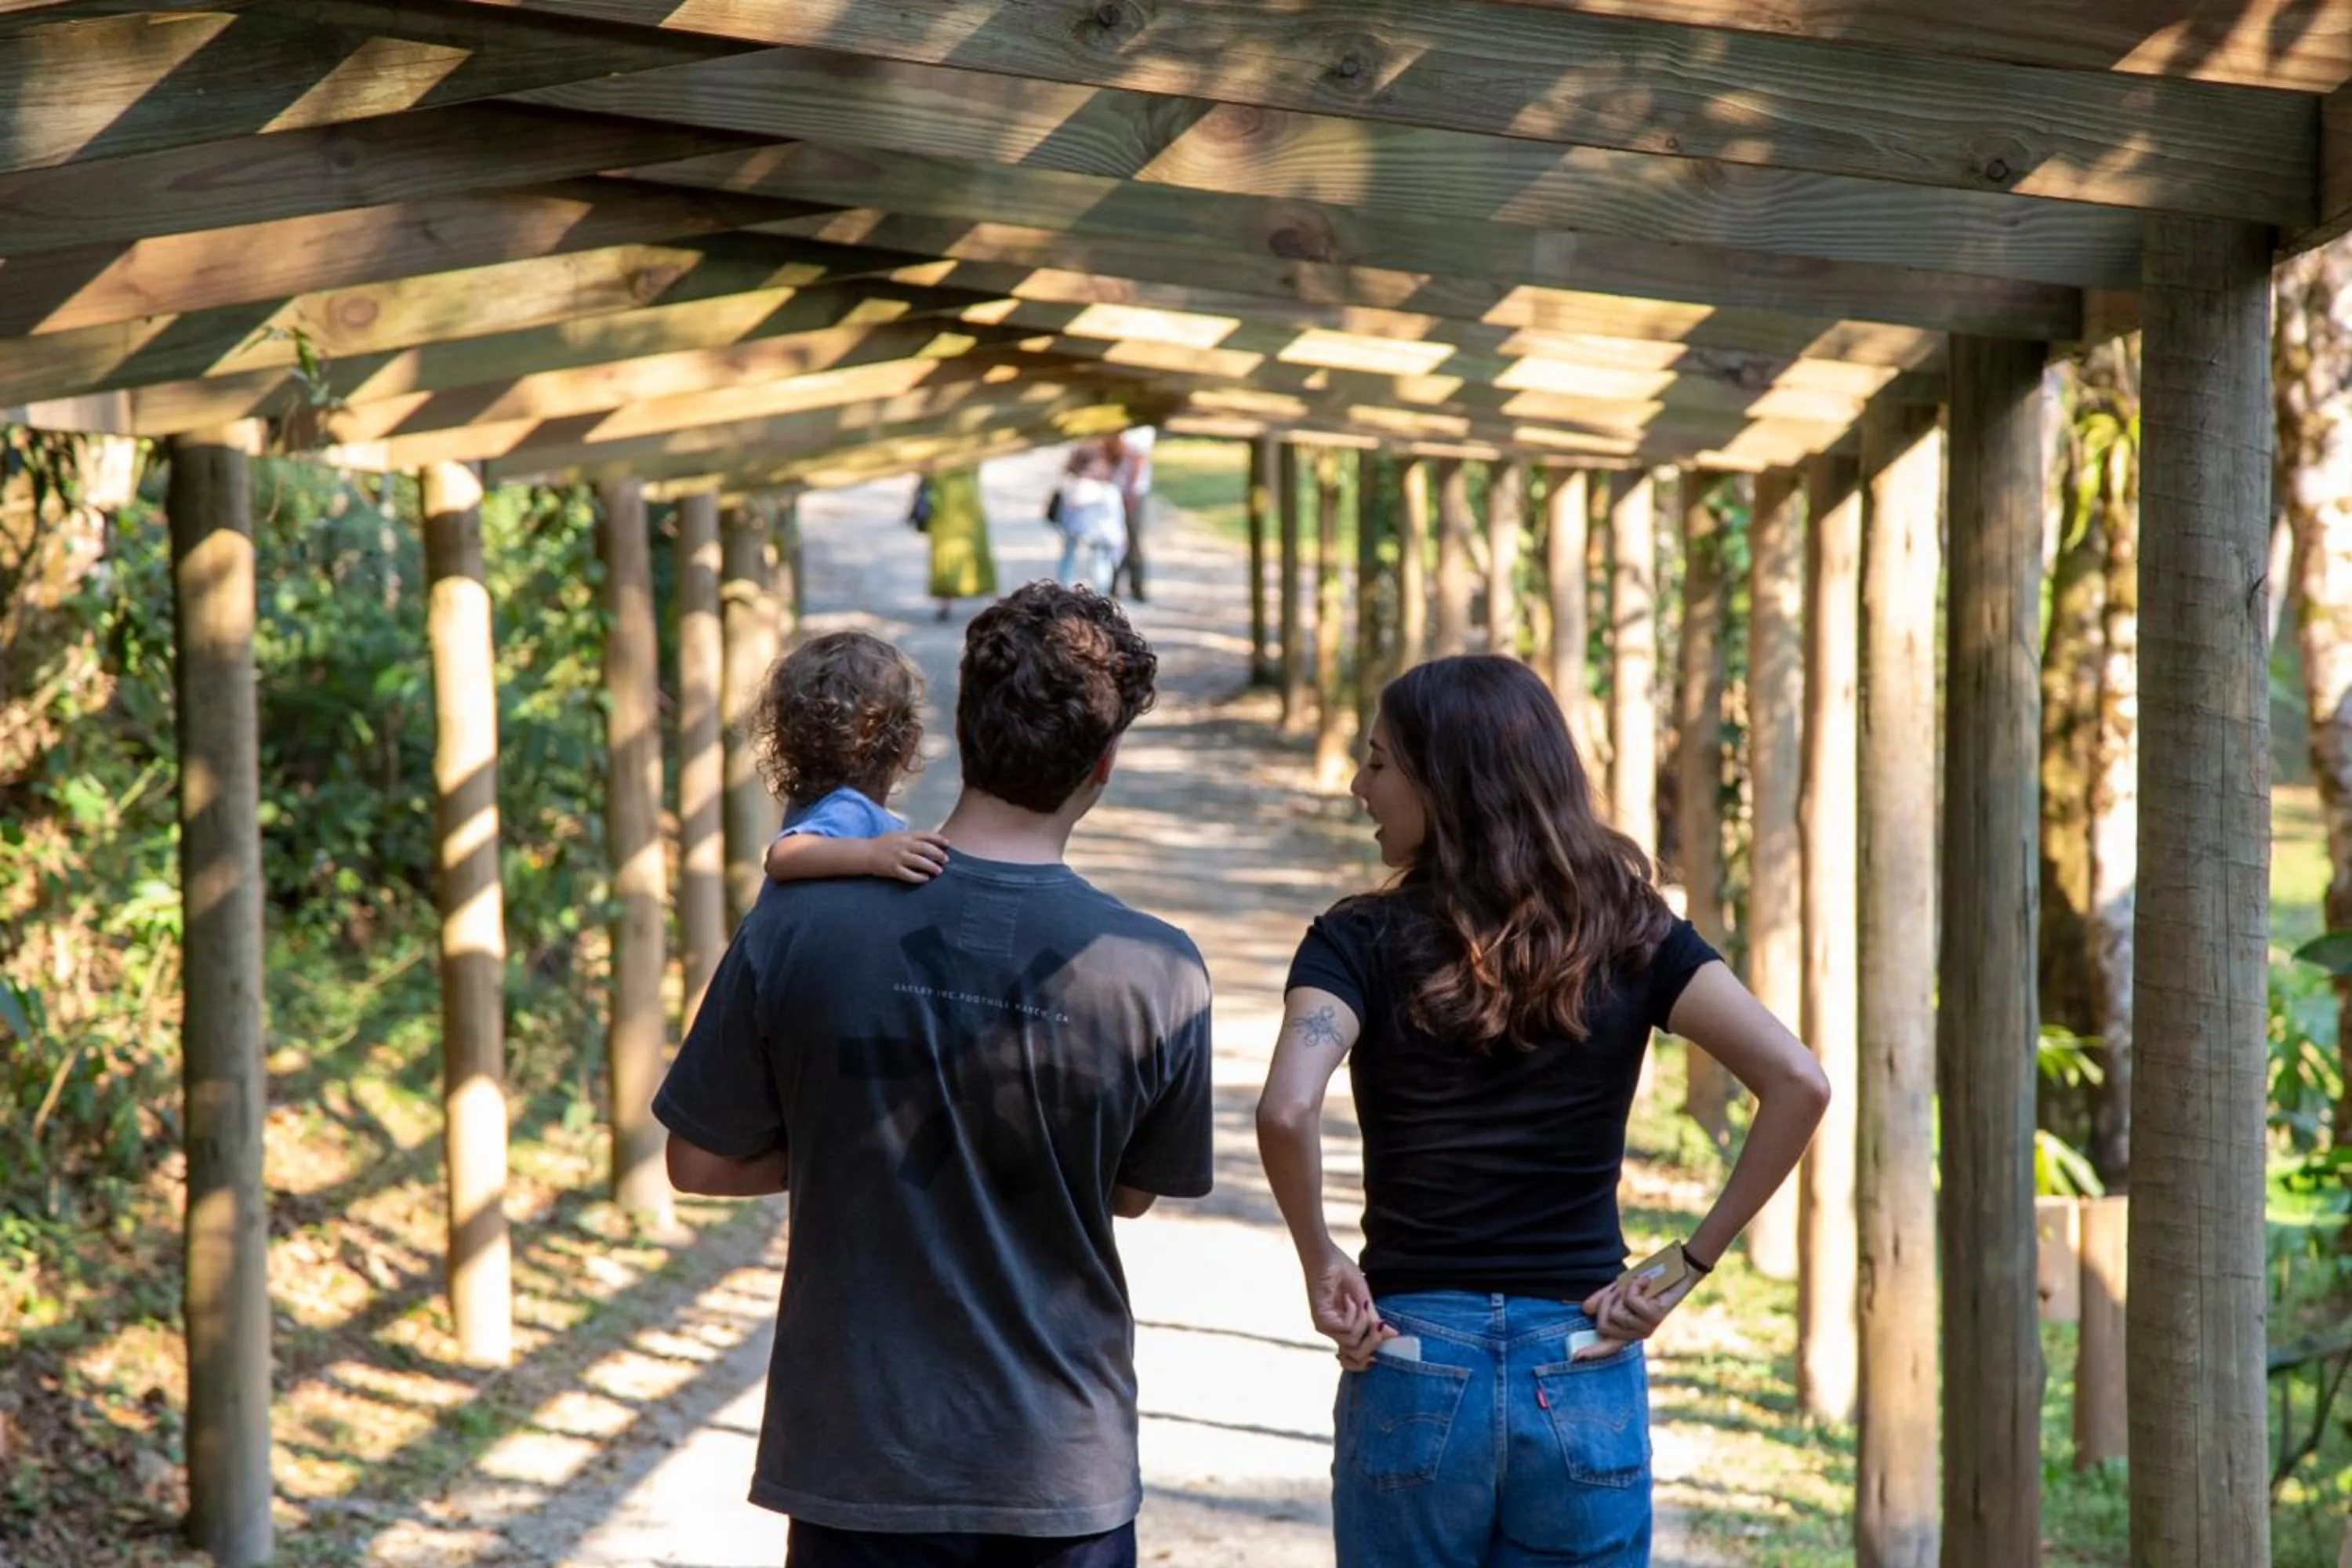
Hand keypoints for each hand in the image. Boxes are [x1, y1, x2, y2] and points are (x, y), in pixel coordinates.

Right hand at [865, 831, 949, 883]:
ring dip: (931, 866)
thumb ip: (912, 838)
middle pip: (925, 848)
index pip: (925, 835)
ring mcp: (898, 857)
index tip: (947, 843)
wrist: (866, 853)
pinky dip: (918, 877)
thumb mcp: (898, 836)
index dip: (938, 839)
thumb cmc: (883, 844)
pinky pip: (909, 875)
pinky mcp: (894, 869)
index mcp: (905, 835)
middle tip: (946, 860)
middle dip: (938, 854)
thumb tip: (930, 842)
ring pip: (919, 862)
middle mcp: (903, 845)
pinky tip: (925, 879)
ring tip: (938, 871)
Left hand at [1305, 1251, 1394, 1370]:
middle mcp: (1332, 1331)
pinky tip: (1349, 1299)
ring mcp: (1326, 1327)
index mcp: (1342, 1329)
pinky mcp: (1322, 1320)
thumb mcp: (1366, 1301)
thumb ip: (1375, 1320)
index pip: (1352, 1359)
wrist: (1328, 1257)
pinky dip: (1354, 1315)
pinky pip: (1346, 1330)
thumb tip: (1393, 1335)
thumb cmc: (1344, 1274)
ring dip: (1363, 1322)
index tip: (1378, 1355)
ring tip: (1361, 1303)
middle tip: (1378, 1323)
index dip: (1364, 1363)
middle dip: (1372, 1342)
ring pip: (1352, 1343)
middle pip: (1355, 1356)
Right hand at [1575, 1267, 1696, 1360]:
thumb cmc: (1648, 1282)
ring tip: (1637, 1285)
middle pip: (1604, 1325)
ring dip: (1622, 1292)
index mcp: (1628, 1329)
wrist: (1676, 1271)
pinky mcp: (1654, 1317)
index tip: (1575, 1357)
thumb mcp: (1620, 1289)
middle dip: (1605, 1303)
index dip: (1592, 1352)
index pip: (1608, 1346)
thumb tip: (1585, 1310)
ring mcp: (1647, 1327)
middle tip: (1620, 1289)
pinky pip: (1631, 1301)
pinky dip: (1635, 1285)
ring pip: (1616, 1313)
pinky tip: (1646, 1282)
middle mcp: (1637, 1332)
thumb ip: (1603, 1299)